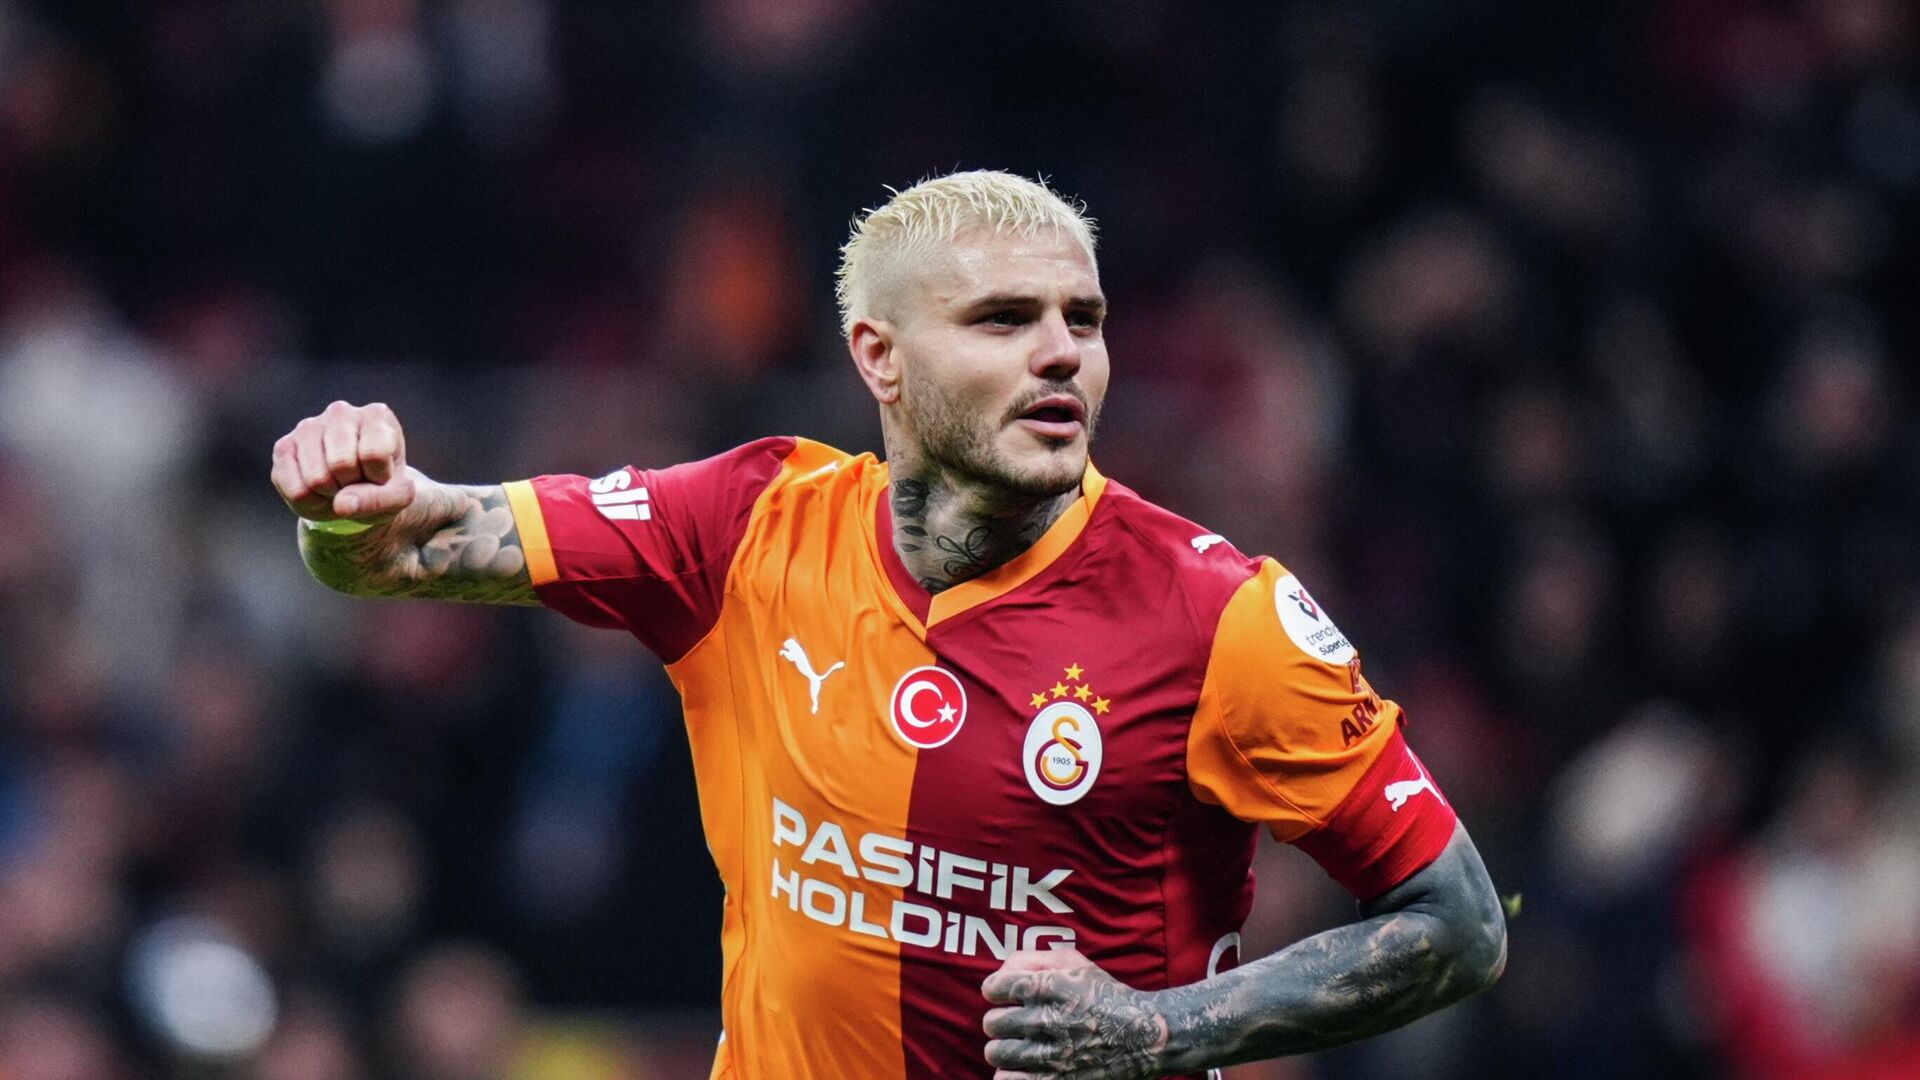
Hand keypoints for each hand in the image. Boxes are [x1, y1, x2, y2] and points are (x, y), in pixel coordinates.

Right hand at [271, 400, 416, 522]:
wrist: (357, 491)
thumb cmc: (382, 486)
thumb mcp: (397, 497)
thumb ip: (380, 500)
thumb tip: (342, 504)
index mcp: (376, 415)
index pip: (373, 453)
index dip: (378, 477)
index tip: (381, 475)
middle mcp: (340, 412)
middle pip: (341, 464)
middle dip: (351, 485)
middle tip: (356, 482)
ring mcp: (308, 427)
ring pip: (316, 478)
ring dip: (330, 494)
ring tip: (339, 485)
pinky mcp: (284, 447)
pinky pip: (296, 490)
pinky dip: (310, 502)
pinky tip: (319, 490)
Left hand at [981, 948, 1168, 1079]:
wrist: (1145, 1036)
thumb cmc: (1104, 995)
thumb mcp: (1074, 963)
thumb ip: (1032, 959)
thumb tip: (999, 975)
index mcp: (1052, 986)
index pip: (995, 987)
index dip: (995, 991)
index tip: (1003, 996)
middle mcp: (1050, 1019)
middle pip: (993, 1022)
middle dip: (998, 1021)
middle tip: (1012, 1024)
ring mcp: (1054, 1054)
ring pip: (997, 1053)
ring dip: (1001, 1049)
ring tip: (1015, 1046)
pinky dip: (1008, 1074)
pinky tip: (1019, 1067)